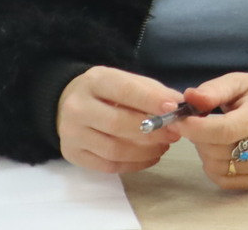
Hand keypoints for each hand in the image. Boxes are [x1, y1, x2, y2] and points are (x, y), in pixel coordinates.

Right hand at [56, 66, 184, 173]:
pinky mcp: (73, 155)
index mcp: (95, 81)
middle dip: (153, 131)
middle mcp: (78, 107)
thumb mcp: (127, 81)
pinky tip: (150, 157)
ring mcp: (72, 134)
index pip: (125, 91)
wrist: (67, 103)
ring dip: (146, 151)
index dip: (151, 101)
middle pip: (118, 124)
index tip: (173, 109)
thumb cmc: (108, 92)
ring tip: (164, 146)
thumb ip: (154, 92)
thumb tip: (179, 105)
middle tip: (175, 133)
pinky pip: (108, 166)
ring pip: (114, 149)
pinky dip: (135, 164)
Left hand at [177, 73, 247, 190]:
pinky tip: (221, 150)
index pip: (225, 130)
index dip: (196, 128)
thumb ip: (215, 90)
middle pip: (218, 150)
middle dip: (198, 137)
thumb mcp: (242, 82)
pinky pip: (225, 179)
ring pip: (218, 167)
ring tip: (214, 135)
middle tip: (198, 123)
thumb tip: (189, 98)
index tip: (178, 121)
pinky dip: (214, 166)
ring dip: (205, 151)